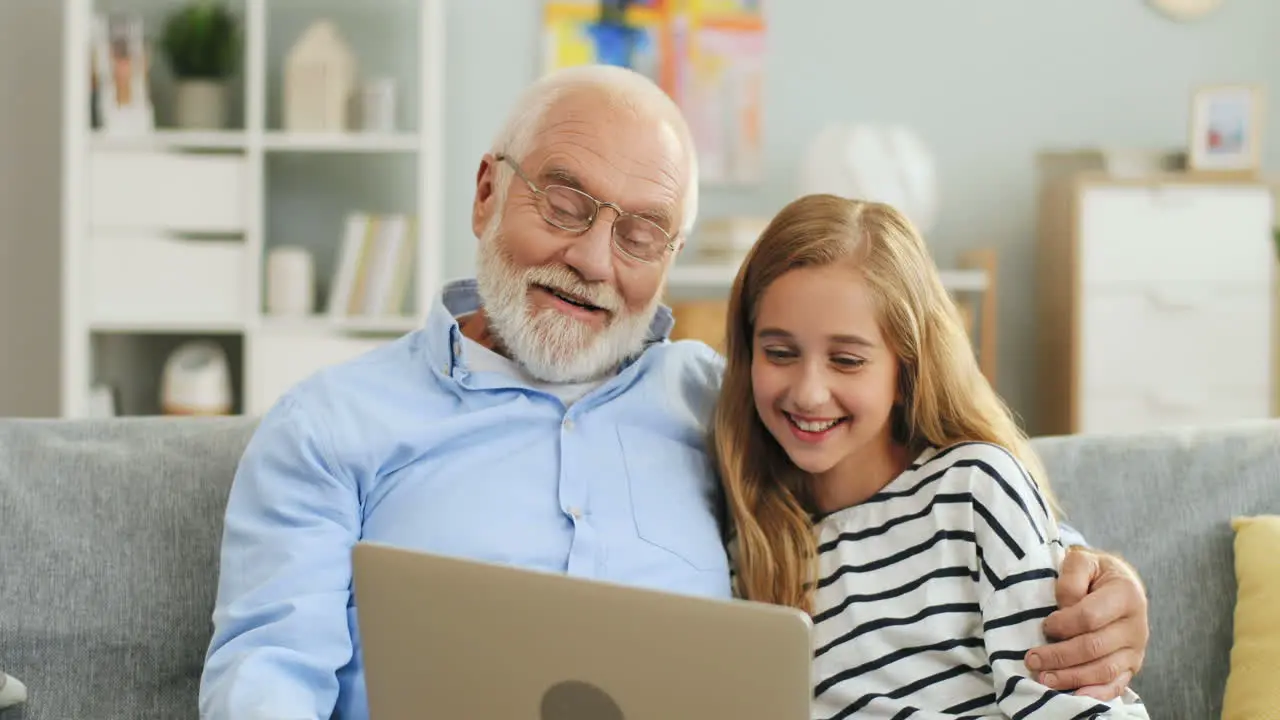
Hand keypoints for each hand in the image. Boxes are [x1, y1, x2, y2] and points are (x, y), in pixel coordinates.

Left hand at [1024, 546, 1147, 700]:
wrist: (1119, 582)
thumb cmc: (1095, 572)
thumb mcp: (1083, 560)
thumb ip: (1072, 576)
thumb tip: (1064, 606)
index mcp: (1126, 594)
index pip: (1089, 616)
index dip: (1063, 624)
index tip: (1044, 625)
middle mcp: (1136, 625)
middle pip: (1094, 647)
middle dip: (1059, 656)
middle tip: (1032, 659)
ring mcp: (1136, 649)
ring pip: (1103, 670)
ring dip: (1071, 677)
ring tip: (1043, 678)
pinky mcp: (1132, 665)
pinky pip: (1116, 685)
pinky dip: (1095, 694)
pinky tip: (1073, 695)